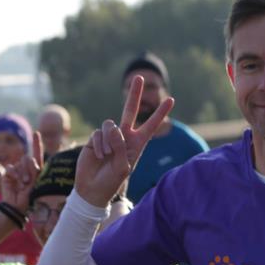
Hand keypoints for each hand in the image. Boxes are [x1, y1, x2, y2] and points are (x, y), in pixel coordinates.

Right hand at [1, 132, 43, 211]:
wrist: (17, 205)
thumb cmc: (30, 196)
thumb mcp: (36, 182)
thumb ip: (34, 169)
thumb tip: (29, 158)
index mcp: (36, 169)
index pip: (37, 154)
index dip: (36, 143)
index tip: (36, 133)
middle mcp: (26, 168)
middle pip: (28, 158)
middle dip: (29, 169)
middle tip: (28, 182)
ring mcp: (17, 170)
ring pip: (20, 163)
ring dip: (22, 174)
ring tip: (23, 185)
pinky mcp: (8, 173)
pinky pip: (11, 168)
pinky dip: (13, 175)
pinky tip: (15, 183)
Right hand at [76, 76, 173, 206]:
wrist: (92, 188)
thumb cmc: (111, 181)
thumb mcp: (122, 167)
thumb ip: (120, 147)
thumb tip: (115, 128)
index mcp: (137, 144)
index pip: (151, 126)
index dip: (160, 113)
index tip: (171, 99)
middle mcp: (124, 137)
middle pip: (130, 110)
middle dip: (134, 94)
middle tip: (139, 77)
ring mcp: (110, 136)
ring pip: (110, 125)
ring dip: (108, 142)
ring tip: (106, 156)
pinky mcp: (96, 138)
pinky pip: (98, 133)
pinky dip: (98, 145)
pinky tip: (98, 155)